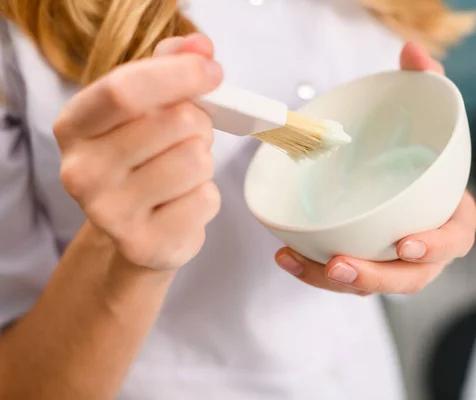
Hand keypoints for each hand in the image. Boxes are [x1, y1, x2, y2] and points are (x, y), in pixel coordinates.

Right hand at [55, 34, 221, 269]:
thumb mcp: (144, 108)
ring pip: (196, 161)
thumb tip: (201, 47)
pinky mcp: (144, 243)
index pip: (125, 90)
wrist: (132, 230)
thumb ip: (168, 68)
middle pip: (173, 123)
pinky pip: (206, 200)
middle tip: (189, 136)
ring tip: (183, 171)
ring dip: (204, 161)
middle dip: (199, 123)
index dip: (178, 74)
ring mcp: (109, 213)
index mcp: (74, 126)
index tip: (212, 70)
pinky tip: (182, 203)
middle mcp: (82, 171)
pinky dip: (206, 197)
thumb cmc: (141, 159)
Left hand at [275, 42, 475, 294]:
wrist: (405, 172)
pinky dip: (315, 271)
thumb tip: (411, 53)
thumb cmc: (421, 151)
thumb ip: (426, 84)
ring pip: (372, 283)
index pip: (454, 239)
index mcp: (450, 217)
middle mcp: (425, 247)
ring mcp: (394, 261)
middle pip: (409, 277)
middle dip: (376, 277)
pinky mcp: (366, 261)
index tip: (405, 244)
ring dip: (338, 281)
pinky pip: (344, 276)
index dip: (435, 247)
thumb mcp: (428, 115)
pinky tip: (287, 257)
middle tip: (340, 265)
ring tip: (302, 262)